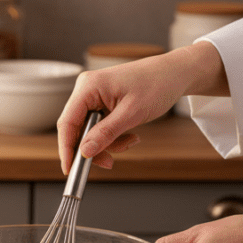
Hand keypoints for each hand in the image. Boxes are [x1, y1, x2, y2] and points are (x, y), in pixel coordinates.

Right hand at [57, 42, 228, 174]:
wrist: (176, 73)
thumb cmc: (158, 84)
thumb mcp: (132, 113)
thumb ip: (106, 133)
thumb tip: (84, 152)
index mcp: (88, 86)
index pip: (67, 122)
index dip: (66, 148)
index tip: (70, 169)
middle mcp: (86, 89)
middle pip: (76, 128)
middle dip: (93, 147)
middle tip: (109, 161)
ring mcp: (94, 95)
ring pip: (89, 130)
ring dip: (107, 143)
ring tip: (130, 141)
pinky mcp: (102, 101)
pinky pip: (99, 125)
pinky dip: (112, 135)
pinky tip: (129, 134)